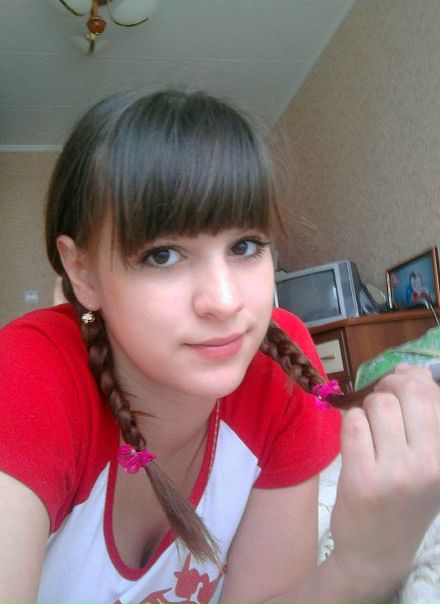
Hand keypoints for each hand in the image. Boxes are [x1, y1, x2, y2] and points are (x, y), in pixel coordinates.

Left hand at [330, 365, 439, 592]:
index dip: (412, 380)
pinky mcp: (362, 480)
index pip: (434, 394)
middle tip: (381, 403)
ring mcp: (396, 474)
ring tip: (368, 430)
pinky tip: (354, 443)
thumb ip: (423, 414)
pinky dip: (350, 424)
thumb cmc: (404, 501)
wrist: (377, 553)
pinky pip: (352, 424)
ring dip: (367, 409)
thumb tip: (408, 367)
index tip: (401, 389)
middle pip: (408, 391)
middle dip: (389, 386)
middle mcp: (429, 465)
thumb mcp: (427, 462)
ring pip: (377, 404)